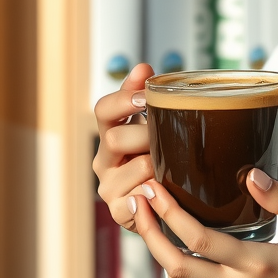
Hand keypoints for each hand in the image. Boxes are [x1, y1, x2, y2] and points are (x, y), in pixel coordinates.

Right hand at [92, 63, 155, 232]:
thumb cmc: (157, 157)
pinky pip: (137, 200)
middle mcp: (103, 160)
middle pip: (114, 138)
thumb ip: (144, 96)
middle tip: (170, 136)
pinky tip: (165, 190)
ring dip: (157, 166)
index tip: (145, 98)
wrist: (160, 203)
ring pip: (134, 168)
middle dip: (145, 135)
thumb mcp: (151, 126)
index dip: (122, 100)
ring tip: (174, 166)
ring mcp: (108, 187)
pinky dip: (155, 194)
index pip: (103, 109)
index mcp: (109, 133)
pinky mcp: (118, 211)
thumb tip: (144, 67)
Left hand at [129, 169, 277, 277]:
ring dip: (160, 258)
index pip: (197, 238)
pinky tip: (181, 257)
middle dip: (149, 232)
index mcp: (259, 263)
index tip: (154, 190)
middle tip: (139, 203)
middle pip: (175, 264)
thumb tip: (252, 175)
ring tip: (154, 228)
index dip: (168, 213)